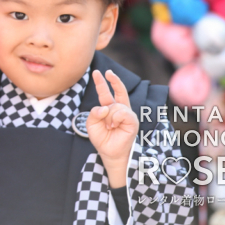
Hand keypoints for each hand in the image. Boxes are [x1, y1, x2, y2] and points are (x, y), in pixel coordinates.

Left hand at [87, 69, 138, 188]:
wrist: (109, 152)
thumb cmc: (102, 138)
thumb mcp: (91, 124)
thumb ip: (94, 112)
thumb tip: (105, 107)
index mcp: (109, 109)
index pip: (105, 93)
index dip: (101, 83)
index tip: (97, 73)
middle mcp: (119, 109)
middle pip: (119, 91)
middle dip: (114, 80)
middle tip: (108, 72)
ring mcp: (127, 114)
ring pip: (115, 106)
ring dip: (108, 116)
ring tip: (109, 126)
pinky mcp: (133, 121)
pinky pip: (122, 112)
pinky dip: (115, 118)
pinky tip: (114, 125)